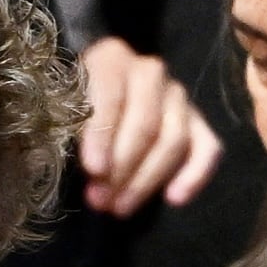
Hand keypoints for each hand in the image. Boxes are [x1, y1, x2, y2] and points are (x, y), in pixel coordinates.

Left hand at [73, 38, 221, 217]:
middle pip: (146, 121)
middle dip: (123, 166)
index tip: (94, 169)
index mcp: (110, 59)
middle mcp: (148, 72)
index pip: (111, 95)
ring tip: (120, 207)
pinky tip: (174, 199)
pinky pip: (208, 147)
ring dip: (147, 179)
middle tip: (100, 200)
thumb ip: (66, 131)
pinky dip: (195, 174)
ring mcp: (177, 96)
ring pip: (174, 138)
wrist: (91, 98)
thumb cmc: (69, 109)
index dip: (102, 134)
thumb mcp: (58, 112)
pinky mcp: (196, 122)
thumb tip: (84, 169)